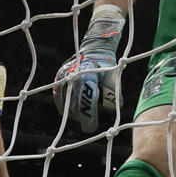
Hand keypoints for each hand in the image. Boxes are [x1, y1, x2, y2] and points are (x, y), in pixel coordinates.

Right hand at [57, 7, 125, 133]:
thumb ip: (114, 93)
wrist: (95, 49)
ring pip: (66, 102)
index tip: (92, 128)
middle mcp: (74, 77)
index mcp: (88, 77)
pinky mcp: (59, 76)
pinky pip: (59, 95)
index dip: (89, 117)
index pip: (87, 101)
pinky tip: (70, 113)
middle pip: (75, 105)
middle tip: (89, 127)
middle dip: (83, 118)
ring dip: (74, 113)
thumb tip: (116, 108)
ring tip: (82, 117)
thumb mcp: (114, 77)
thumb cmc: (107, 64)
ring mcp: (64, 76)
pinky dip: (63, 105)